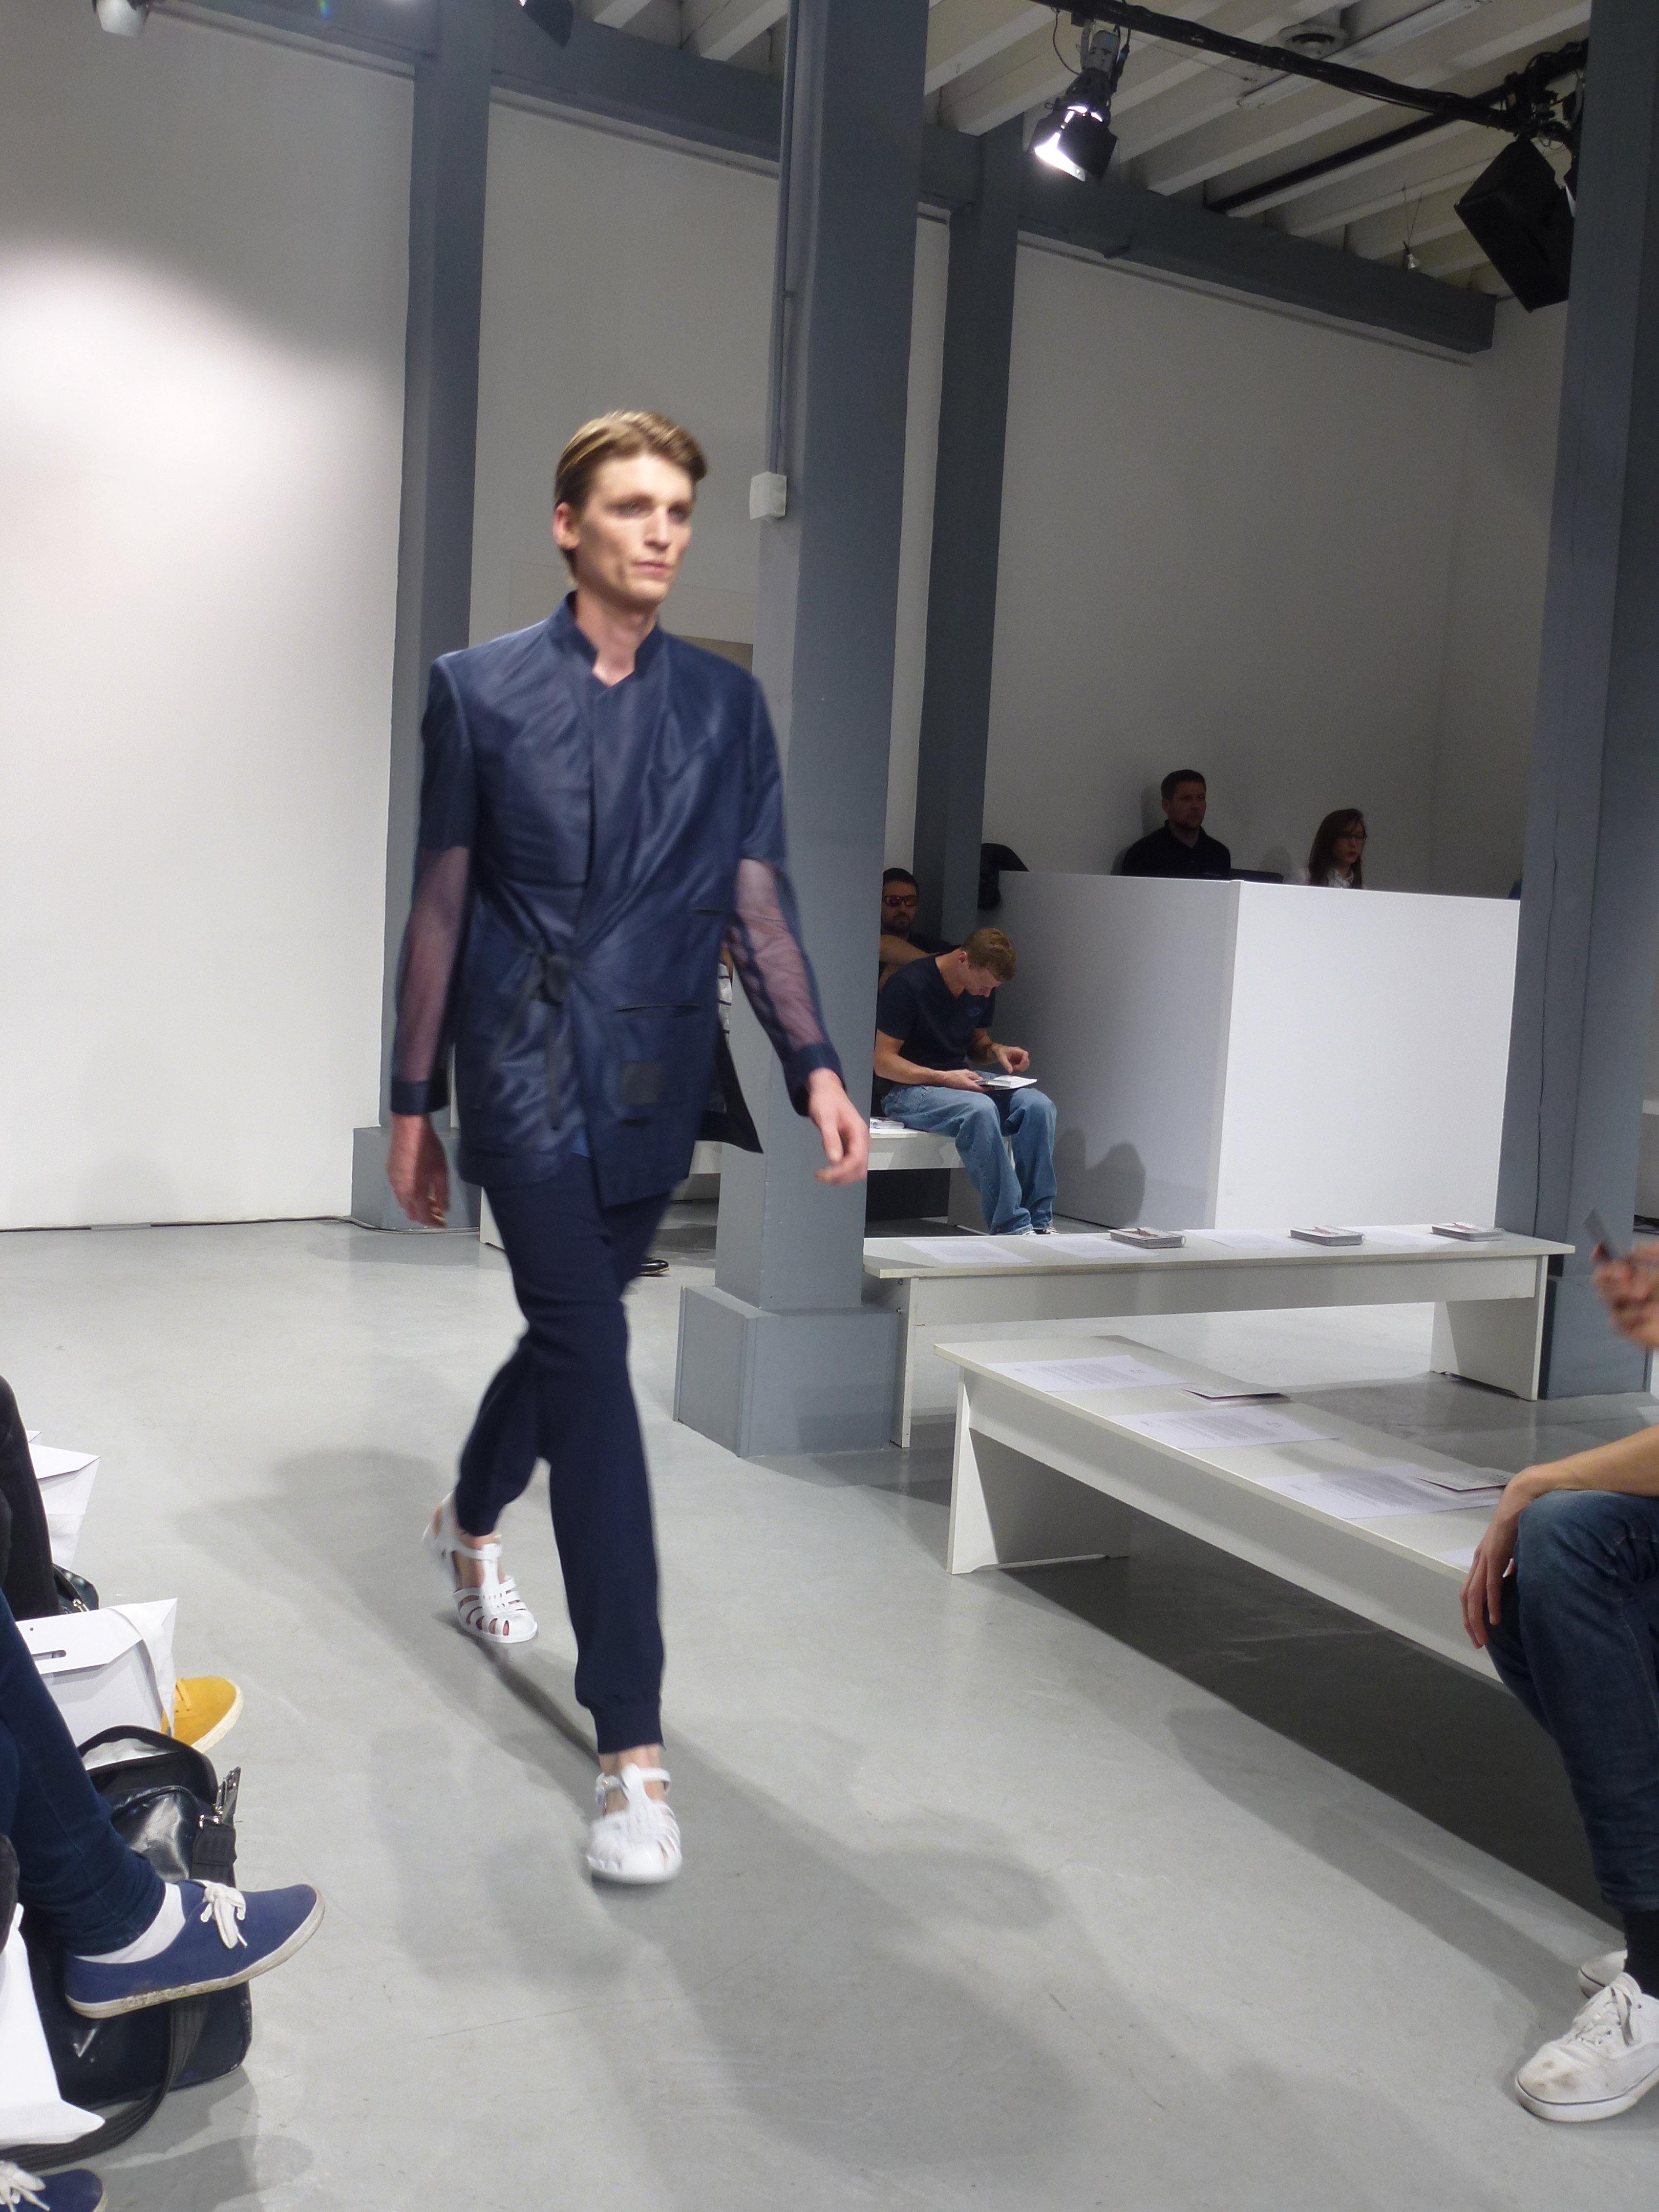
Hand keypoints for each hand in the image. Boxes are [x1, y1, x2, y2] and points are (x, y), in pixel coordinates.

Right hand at [388, 1113, 448, 1227]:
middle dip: (425, 1217)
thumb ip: (442, 1193)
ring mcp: (393, 1181)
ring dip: (417, 1206)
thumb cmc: (427, 1148)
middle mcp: (400, 1190)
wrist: (409, 1127)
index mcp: (414, 1192)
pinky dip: (410, 1197)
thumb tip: (443, 1208)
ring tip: (432, 1201)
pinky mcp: (391, 1173)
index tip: (442, 1224)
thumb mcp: (441, 1172)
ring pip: (404, 1203)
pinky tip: (420, 1189)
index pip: (423, 1217)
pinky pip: (400, 1192)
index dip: (434, 1223)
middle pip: (411, 1213)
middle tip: (438, 1214)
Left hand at [806, 1070, 868, 1184]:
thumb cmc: (825, 1101)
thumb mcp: (825, 1117)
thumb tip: (834, 1160)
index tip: (824, 1174)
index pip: (856, 1159)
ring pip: (857, 1168)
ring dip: (842, 1176)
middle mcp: (863, 1140)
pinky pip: (851, 1164)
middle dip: (842, 1177)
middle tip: (821, 1176)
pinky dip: (841, 1171)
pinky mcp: (852, 1145)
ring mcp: (859, 1143)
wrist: (827, 1089)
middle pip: (860, 1168)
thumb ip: (830, 1138)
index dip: (842, 1171)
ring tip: (823, 1175)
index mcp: (859, 1132)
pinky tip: (828, 1169)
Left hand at [935, 1067, 987, 1091]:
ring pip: (970, 1083)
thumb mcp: (968, 1085)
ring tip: (970, 1093)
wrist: (941, 1079)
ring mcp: (962, 1076)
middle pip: (976, 1082)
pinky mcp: (957, 1079)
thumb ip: (978, 1087)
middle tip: (978, 1094)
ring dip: (971, 1088)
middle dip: (978, 1087)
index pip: (982, 1080)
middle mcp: (967, 1073)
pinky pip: (964, 1084)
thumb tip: (987, 1088)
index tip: (988, 1090)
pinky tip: (963, 1091)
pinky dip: (966, 1088)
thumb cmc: (953, 1080)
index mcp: (971, 1074)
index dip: (985, 1086)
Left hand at [990, 1044, 1029, 1073]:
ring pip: (1025, 1064)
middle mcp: (1019, 1053)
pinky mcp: (1017, 1061)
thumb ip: (1006, 1064)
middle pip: (1026, 1060)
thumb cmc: (1000, 1051)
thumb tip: (1010, 1070)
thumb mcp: (1002, 1057)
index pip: (1025, 1055)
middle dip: (1022, 1066)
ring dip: (1020, 1068)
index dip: (1024, 1061)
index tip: (1018, 1066)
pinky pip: (1021, 1066)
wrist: (997, 1050)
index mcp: (1017, 1050)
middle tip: (1015, 1068)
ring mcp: (1019, 1057)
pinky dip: (1018, 1068)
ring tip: (1013, 1067)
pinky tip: (1012, 1067)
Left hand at [1460, 1470, 1544, 1646]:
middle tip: (1478, 1643)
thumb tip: (1520, 1580)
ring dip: (1477, 1618)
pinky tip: (1494, 1618)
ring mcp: (1486, 1556)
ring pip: (1475, 1594)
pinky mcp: (1496, 1552)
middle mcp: (1480, 1559)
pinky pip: (1492, 1583)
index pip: (1472, 1591)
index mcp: (1484, 1559)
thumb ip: (1516, 1565)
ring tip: (1482, 1638)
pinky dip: (1491, 1602)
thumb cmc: (1526, 1520)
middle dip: (1470, 1622)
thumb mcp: (1519, 1550)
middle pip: (1467, 1597)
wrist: (1527, 1495)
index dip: (1472, 1613)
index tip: (1479, 1632)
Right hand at [1595, 1244, 1658, 1348]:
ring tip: (1645, 1292)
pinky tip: (1651, 1312)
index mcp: (1641, 1276)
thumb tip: (1633, 1250)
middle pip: (1601, 1279)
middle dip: (1611, 1273)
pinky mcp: (1631, 1329)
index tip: (1600, 1250)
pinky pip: (1616, 1320)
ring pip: (1605, 1297)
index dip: (1601, 1256)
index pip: (1612, 1264)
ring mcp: (1630, 1310)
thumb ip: (1654, 1252)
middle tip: (1628, 1274)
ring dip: (1623, 1291)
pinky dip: (1632, 1314)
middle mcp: (1631, 1292)